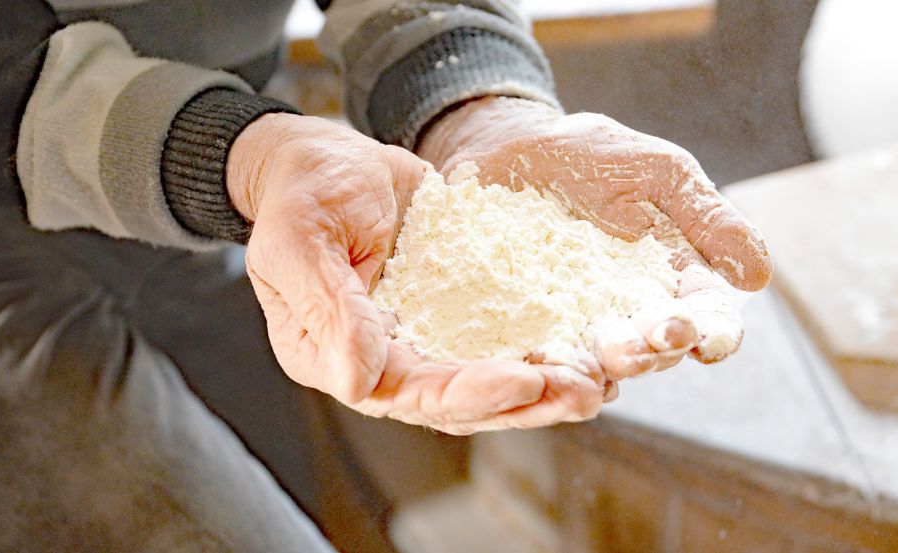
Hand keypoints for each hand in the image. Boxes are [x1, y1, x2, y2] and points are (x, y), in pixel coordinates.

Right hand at [226, 113, 601, 432]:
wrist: (327, 157)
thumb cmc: (302, 192)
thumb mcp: (301, 240)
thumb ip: (329, 309)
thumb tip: (356, 383)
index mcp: (336, 356)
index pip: (408, 392)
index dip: (469, 393)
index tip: (524, 380)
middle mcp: (383, 359)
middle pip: (459, 399)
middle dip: (524, 400)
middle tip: (582, 392)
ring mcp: (422, 335)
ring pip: (488, 375)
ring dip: (543, 384)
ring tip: (596, 382)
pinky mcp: (453, 308)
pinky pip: (501, 334)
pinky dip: (542, 343)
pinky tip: (586, 346)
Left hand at [418, 97, 772, 392]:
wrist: (510, 147)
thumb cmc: (592, 156)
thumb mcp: (659, 174)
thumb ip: (707, 220)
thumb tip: (761, 277)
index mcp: (674, 277)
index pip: (705, 315)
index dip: (713, 332)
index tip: (710, 340)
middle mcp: (633, 309)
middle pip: (656, 347)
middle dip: (655, 351)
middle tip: (648, 345)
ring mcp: (581, 321)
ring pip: (604, 358)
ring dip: (611, 362)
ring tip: (606, 356)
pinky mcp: (532, 324)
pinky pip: (546, 352)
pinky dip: (553, 362)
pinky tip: (552, 365)